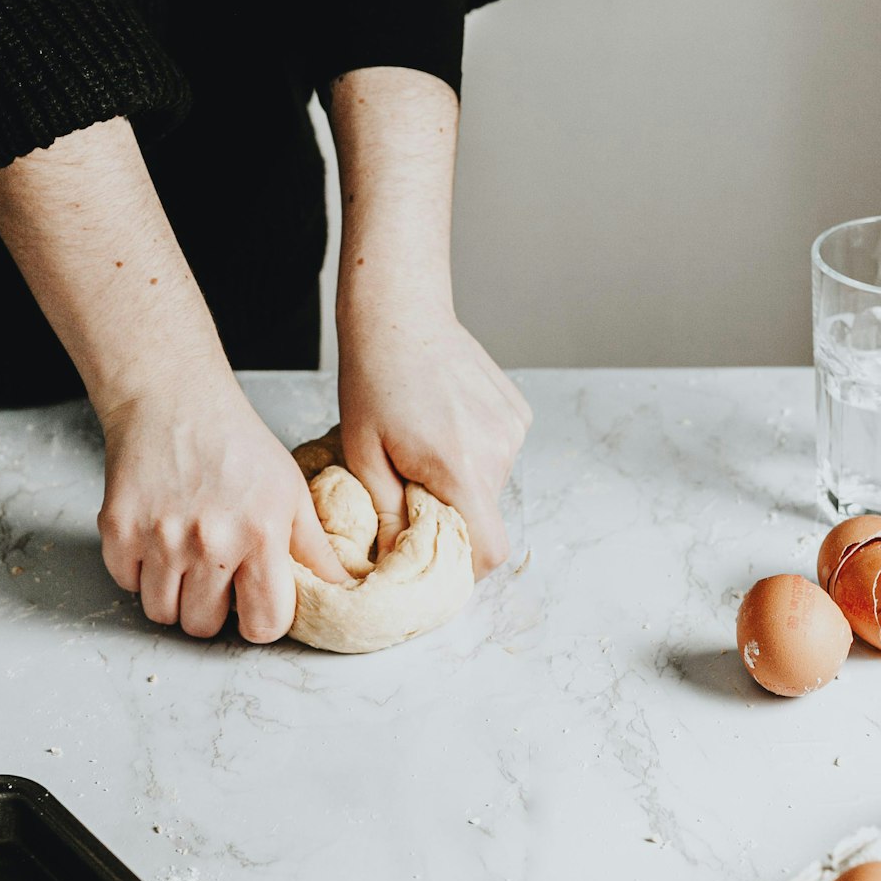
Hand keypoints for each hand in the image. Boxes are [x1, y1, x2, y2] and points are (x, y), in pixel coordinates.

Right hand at [96, 365, 347, 640]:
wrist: (173, 399)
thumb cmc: (236, 443)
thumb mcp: (290, 491)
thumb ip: (314, 548)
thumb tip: (344, 590)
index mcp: (261, 534)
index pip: (264, 625)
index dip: (261, 619)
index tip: (255, 603)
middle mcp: (209, 542)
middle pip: (203, 627)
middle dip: (211, 609)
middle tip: (216, 572)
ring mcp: (159, 538)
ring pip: (161, 613)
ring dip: (173, 594)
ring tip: (186, 556)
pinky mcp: (118, 530)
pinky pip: (127, 584)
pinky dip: (139, 570)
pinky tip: (157, 537)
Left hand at [337, 301, 531, 576]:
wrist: (400, 314)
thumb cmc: (373, 380)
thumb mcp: (364, 455)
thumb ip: (387, 515)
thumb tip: (396, 561)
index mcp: (461, 467)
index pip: (490, 549)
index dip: (465, 566)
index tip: (433, 554)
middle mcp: (499, 450)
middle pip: (485, 514)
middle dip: (450, 512)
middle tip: (409, 484)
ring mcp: (513, 428)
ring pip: (491, 483)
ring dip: (461, 479)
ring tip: (424, 443)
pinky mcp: (517, 411)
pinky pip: (499, 452)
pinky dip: (474, 451)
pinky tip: (444, 421)